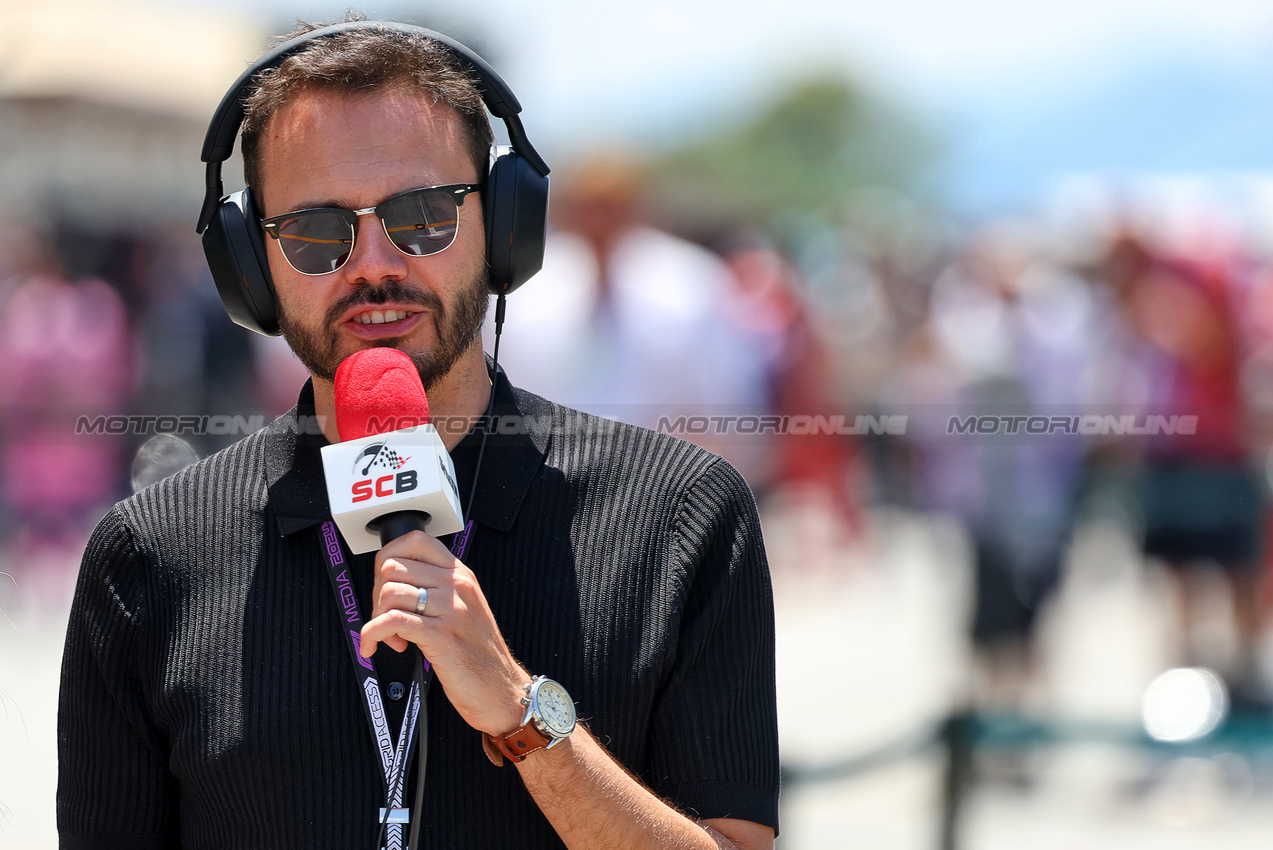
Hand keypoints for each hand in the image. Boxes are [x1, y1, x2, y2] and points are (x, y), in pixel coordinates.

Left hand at [360, 530, 526, 735]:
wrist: (502, 689)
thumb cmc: (480, 655)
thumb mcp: (466, 609)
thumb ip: (438, 590)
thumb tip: (396, 582)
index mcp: (461, 575)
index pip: (415, 540)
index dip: (388, 558)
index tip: (384, 582)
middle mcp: (456, 587)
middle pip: (393, 566)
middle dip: (376, 593)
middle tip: (385, 616)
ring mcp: (450, 610)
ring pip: (389, 592)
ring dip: (376, 617)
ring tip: (391, 636)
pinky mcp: (440, 636)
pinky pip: (390, 622)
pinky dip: (372, 634)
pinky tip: (378, 646)